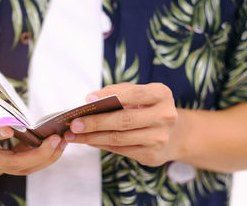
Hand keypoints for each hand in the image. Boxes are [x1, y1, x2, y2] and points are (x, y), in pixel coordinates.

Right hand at [0, 69, 66, 174]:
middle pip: (10, 162)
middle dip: (36, 154)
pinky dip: (43, 157)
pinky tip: (57, 145)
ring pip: (22, 168)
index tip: (9, 129)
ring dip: (45, 158)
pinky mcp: (4, 165)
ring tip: (62, 142)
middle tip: (55, 140)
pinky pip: (26, 166)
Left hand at [64, 82, 179, 166]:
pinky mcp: (152, 155)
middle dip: (95, 122)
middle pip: (124, 120)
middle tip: (74, 123)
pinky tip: (87, 140)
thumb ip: (117, 92)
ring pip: (119, 138)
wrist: (172, 134)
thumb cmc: (147, 107)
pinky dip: (101, 145)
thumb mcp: (138, 94)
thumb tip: (91, 100)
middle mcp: (165, 116)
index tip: (88, 99)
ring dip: (92, 137)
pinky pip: (120, 150)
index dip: (110, 96)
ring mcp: (160, 138)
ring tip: (73, 135)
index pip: (134, 94)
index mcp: (162, 95)